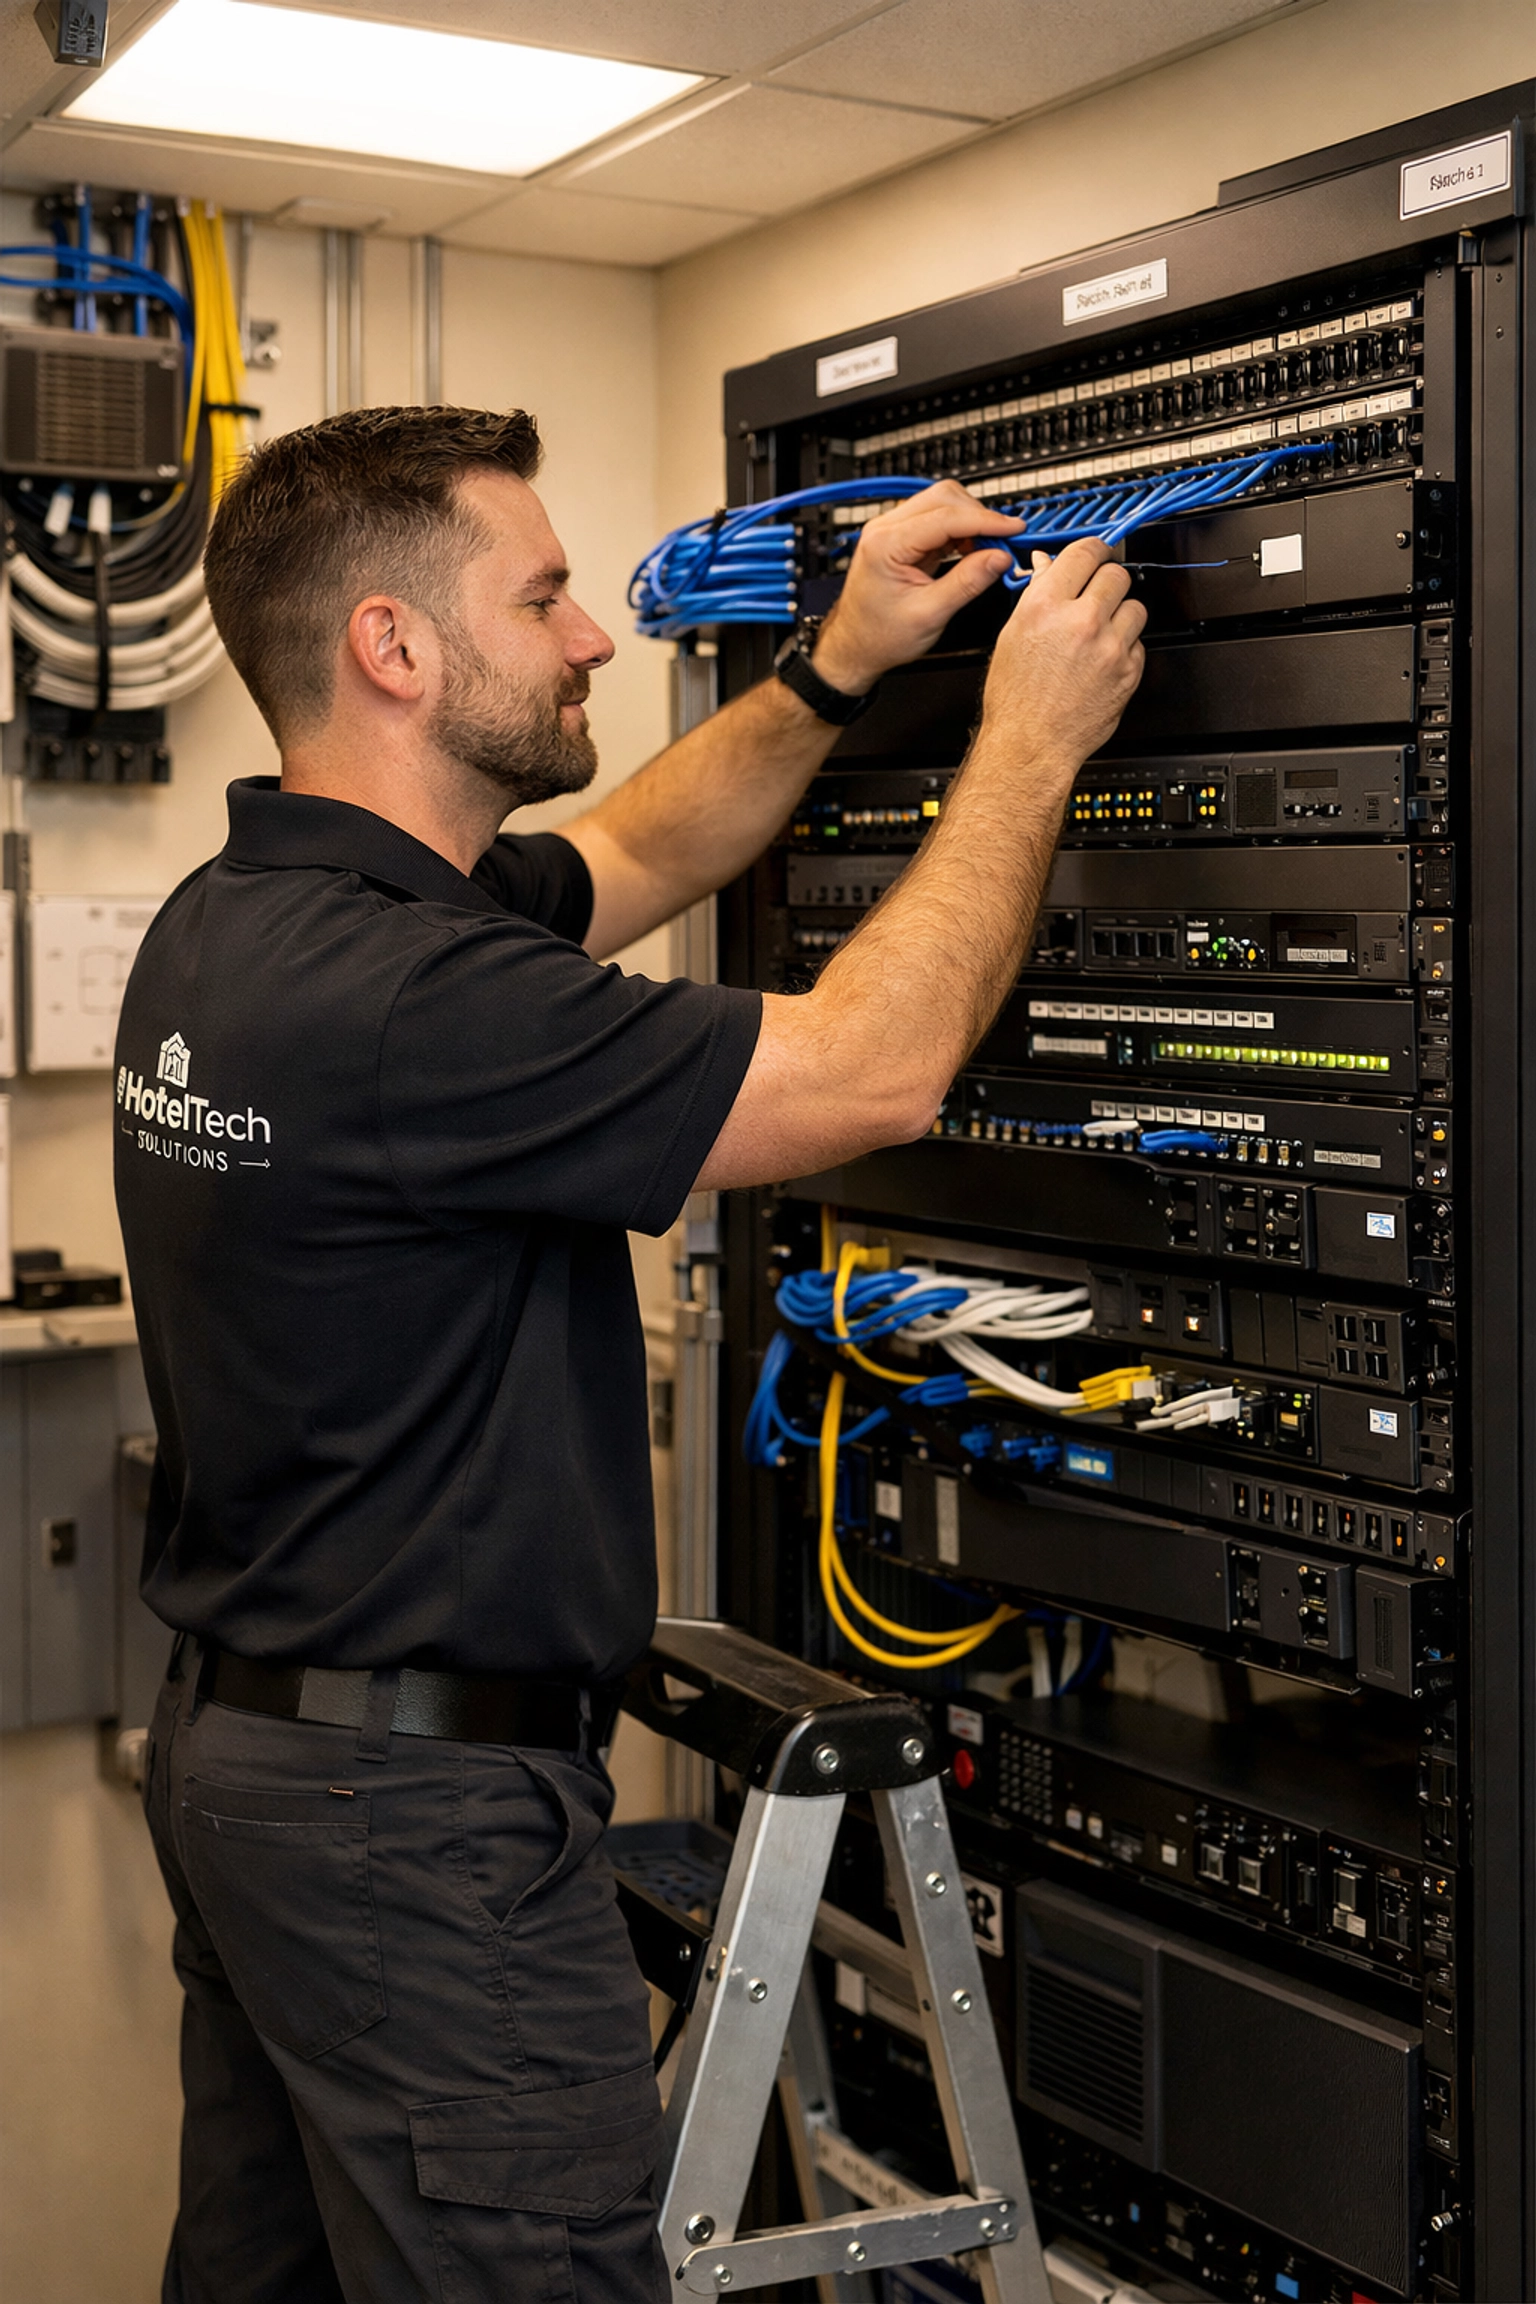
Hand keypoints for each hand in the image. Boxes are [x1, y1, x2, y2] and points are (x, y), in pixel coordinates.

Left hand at [809, 480, 1023, 693]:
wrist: (855, 647)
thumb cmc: (879, 636)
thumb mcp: (930, 614)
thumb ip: (967, 583)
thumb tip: (999, 558)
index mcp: (886, 544)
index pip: (946, 517)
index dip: (985, 521)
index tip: (1013, 528)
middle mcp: (886, 529)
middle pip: (944, 497)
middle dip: (978, 516)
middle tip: (1003, 541)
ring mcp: (893, 531)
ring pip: (943, 504)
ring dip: (971, 523)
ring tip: (988, 551)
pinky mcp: (903, 539)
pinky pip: (939, 521)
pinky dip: (961, 532)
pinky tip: (972, 551)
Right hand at [979, 537, 1146, 771]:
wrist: (1031, 745)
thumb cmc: (1016, 701)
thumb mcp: (1012, 637)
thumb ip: (1036, 596)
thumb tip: (1047, 568)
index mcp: (1045, 606)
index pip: (1085, 552)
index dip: (1092, 550)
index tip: (1095, 554)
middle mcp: (1080, 622)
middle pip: (1116, 575)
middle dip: (1106, 582)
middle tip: (1096, 596)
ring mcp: (1109, 647)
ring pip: (1135, 607)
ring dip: (1121, 615)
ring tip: (1101, 632)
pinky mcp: (1128, 671)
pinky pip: (1138, 643)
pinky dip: (1125, 648)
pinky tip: (1103, 660)